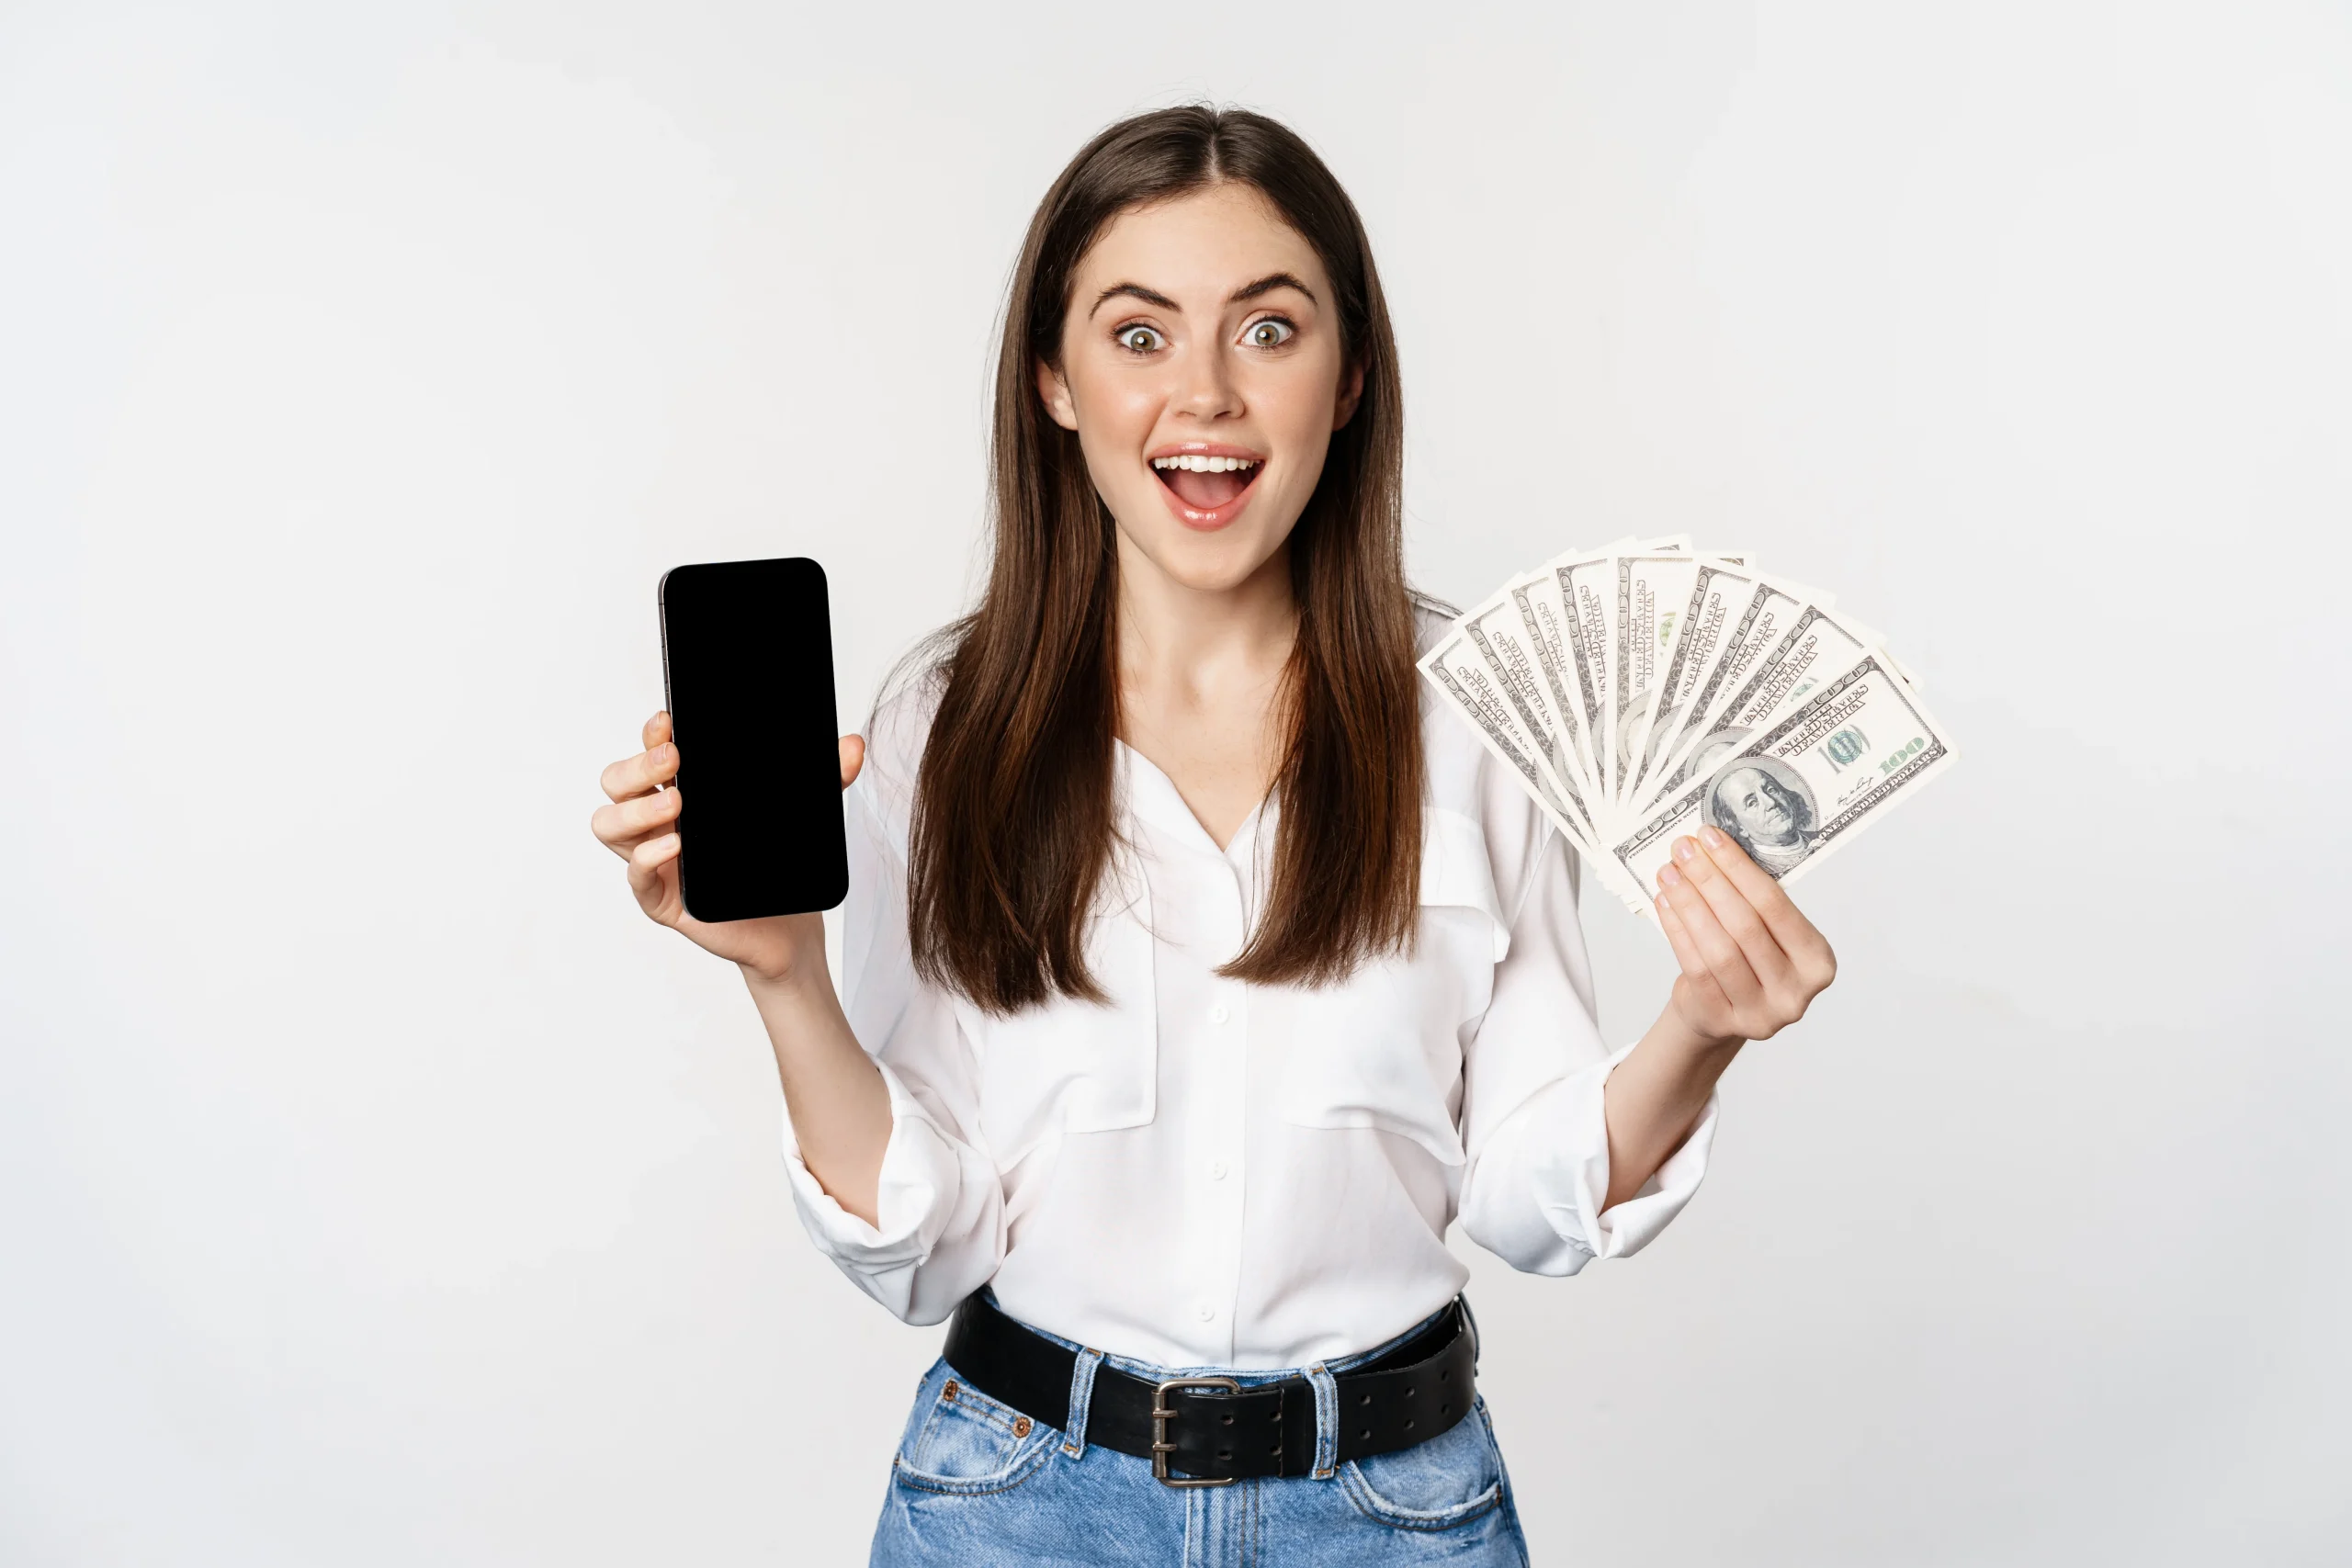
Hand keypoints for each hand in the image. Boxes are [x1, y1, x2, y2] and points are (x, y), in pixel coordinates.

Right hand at [590, 711, 865, 986]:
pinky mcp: (663, 899)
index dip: (651, 734)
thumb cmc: (778, 866)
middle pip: (617, 782)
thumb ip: (828, 779)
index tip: (669, 721)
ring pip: (609, 826)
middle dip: (637, 765)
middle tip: (673, 761)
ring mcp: (656, 859)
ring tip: (675, 806)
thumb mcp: (803, 815)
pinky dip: (648, 859)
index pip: (651, 752)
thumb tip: (854, 745)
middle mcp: (659, 821)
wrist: (790, 930)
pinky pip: (636, 877)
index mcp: (684, 791)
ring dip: (635, 810)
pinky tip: (674, 847)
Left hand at [1652, 826, 1836, 1047]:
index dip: (1739, 869)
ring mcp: (1760, 1014)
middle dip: (1710, 880)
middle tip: (1683, 849)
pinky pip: (1695, 968)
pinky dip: (1677, 931)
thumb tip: (1713, 846)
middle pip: (1745, 926)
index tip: (1710, 837)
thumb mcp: (1766, 934)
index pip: (1775, 905)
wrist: (1721, 1013)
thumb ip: (1751, 899)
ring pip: (1718, 949)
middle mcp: (1795, 992)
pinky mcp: (1723, 1021)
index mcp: (1817, 961)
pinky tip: (1665, 903)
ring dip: (1689, 904)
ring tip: (1669, 873)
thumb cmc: (1748, 961)